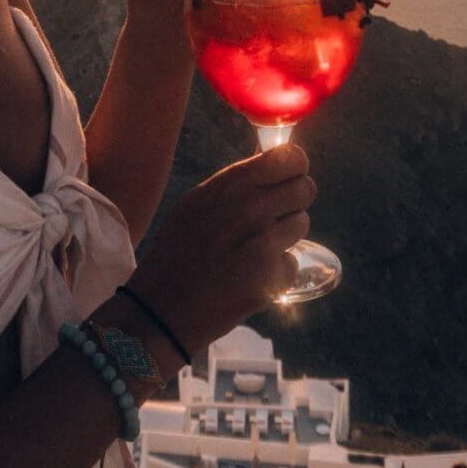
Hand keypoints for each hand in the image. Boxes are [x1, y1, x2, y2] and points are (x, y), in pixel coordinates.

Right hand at [126, 143, 314, 353]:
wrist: (160, 310)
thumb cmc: (175, 254)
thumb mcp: (196, 203)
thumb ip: (234, 185)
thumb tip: (270, 165)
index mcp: (230, 184)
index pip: (290, 157)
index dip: (296, 169)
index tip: (288, 180)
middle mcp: (249, 206)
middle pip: (305, 188)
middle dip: (294, 203)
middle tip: (273, 219)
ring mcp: (262, 242)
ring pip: (301, 224)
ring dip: (284, 237)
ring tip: (252, 251)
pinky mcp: (271, 277)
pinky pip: (292, 263)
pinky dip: (277, 272)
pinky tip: (250, 278)